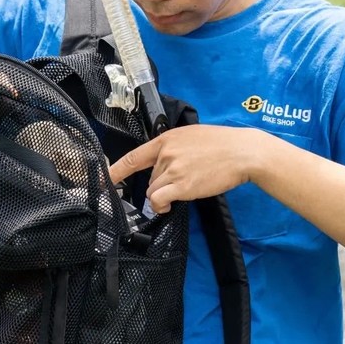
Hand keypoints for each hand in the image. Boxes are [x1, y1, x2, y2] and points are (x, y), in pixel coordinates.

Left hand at [108, 125, 254, 212]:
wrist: (242, 152)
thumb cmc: (222, 146)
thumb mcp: (192, 137)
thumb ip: (174, 149)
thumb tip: (165, 166)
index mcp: (166, 139)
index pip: (133, 157)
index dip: (114, 170)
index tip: (102, 179)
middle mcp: (165, 153)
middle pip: (149, 179)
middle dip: (161, 185)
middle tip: (183, 182)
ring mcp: (172, 169)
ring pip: (153, 191)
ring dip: (162, 197)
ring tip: (181, 193)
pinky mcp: (181, 185)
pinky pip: (158, 200)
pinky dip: (161, 206)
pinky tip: (170, 205)